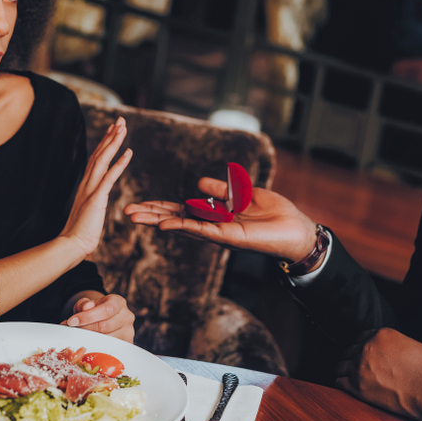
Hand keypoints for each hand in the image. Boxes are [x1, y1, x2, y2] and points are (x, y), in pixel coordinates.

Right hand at [61, 117, 132, 258]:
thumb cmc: (80, 232)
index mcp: (86, 185)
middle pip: (99, 153)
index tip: (113, 129)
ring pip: (103, 160)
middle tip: (120, 120)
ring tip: (123, 128)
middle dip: (110, 135)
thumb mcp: (88, 211)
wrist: (71, 244)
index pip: (96, 159)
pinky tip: (128, 152)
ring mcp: (90, 189)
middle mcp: (87, 183)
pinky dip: (119, 163)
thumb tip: (96, 198)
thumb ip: (92, 201)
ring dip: (114, 143)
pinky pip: (109, 177)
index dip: (105, 143)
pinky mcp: (96, 198)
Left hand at [63, 291, 135, 342]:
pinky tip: (88, 345)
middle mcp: (127, 317)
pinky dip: (97, 348)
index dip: (88, 317)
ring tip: (78, 338)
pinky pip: (110, 350)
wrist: (105, 319)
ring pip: (107, 340)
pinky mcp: (126, 345)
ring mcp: (128, 332)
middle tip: (72, 331)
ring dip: (89, 340)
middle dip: (86, 329)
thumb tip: (86, 308)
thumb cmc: (96, 311)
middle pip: (105, 326)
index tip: (72, 321)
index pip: (106, 310)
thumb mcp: (88, 304)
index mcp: (119, 303)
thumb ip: (84, 304)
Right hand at [124, 177, 316, 261]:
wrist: (296, 230)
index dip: (160, 207)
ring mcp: (218, 233)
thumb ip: (223, 190)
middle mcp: (212, 226)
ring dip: (158, 220)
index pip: (181, 210)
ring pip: (182, 225)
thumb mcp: (244, 195)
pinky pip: (201, 230)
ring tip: (135, 217)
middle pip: (175, 218)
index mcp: (215, 216)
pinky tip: (165, 223)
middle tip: (125, 212)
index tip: (139, 205)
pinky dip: (183, 225)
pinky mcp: (228, 237)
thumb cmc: (274, 214)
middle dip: (151, 215)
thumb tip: (199, 183)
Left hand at [335, 328, 421, 420]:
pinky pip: (340, 382)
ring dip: (343, 368)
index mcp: (381, 335)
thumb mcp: (411, 344)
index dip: (361, 344)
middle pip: (350, 350)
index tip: (360, 350)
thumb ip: (394, 345)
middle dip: (351, 356)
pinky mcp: (358, 387)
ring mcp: (360, 367)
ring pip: (341, 365)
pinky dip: (341, 382)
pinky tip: (344, 384)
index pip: (362, 336)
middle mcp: (367, 348)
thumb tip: (392, 353)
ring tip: (345, 373)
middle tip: (353, 363)